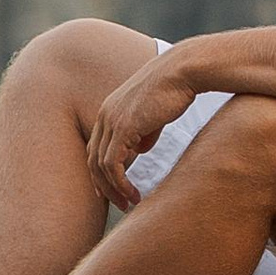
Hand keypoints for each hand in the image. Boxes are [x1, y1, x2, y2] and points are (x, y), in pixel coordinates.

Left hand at [85, 56, 199, 208]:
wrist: (183, 71)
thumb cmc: (175, 89)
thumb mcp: (154, 114)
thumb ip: (143, 132)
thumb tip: (139, 150)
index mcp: (109, 110)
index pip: (96, 147)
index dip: (101, 171)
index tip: (112, 190)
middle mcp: (104, 115)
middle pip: (92, 159)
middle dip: (103, 185)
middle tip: (118, 203)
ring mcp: (111, 121)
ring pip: (100, 166)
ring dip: (113, 189)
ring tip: (128, 203)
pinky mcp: (123, 128)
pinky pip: (112, 164)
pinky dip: (120, 183)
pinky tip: (133, 193)